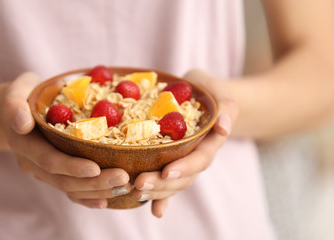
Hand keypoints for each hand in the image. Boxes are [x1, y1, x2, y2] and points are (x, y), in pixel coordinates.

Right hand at [1, 72, 130, 208]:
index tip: (95, 168)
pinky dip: (87, 198)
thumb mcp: (14, 93)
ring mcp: (43, 171)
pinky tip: (105, 201)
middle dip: (95, 182)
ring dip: (97, 190)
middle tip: (123, 178)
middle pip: (64, 180)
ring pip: (70, 188)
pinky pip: (70, 191)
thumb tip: (23, 122)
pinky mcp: (53, 174)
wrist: (16, 112)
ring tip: (124, 187)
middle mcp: (33, 162)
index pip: (49, 160)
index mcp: (24, 144)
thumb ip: (14, 105)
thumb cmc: (22, 96)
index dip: (72, 167)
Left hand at [132, 69, 238, 217]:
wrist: (199, 94)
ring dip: (156, 191)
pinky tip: (154, 211)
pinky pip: (167, 182)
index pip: (200, 158)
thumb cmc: (207, 90)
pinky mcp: (172, 162)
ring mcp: (185, 162)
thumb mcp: (218, 91)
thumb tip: (223, 127)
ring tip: (135, 192)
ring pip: (174, 183)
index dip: (185, 167)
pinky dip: (161, 199)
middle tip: (140, 184)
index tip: (167, 171)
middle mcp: (198, 156)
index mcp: (210, 141)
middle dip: (163, 184)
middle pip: (184, 177)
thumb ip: (226, 106)